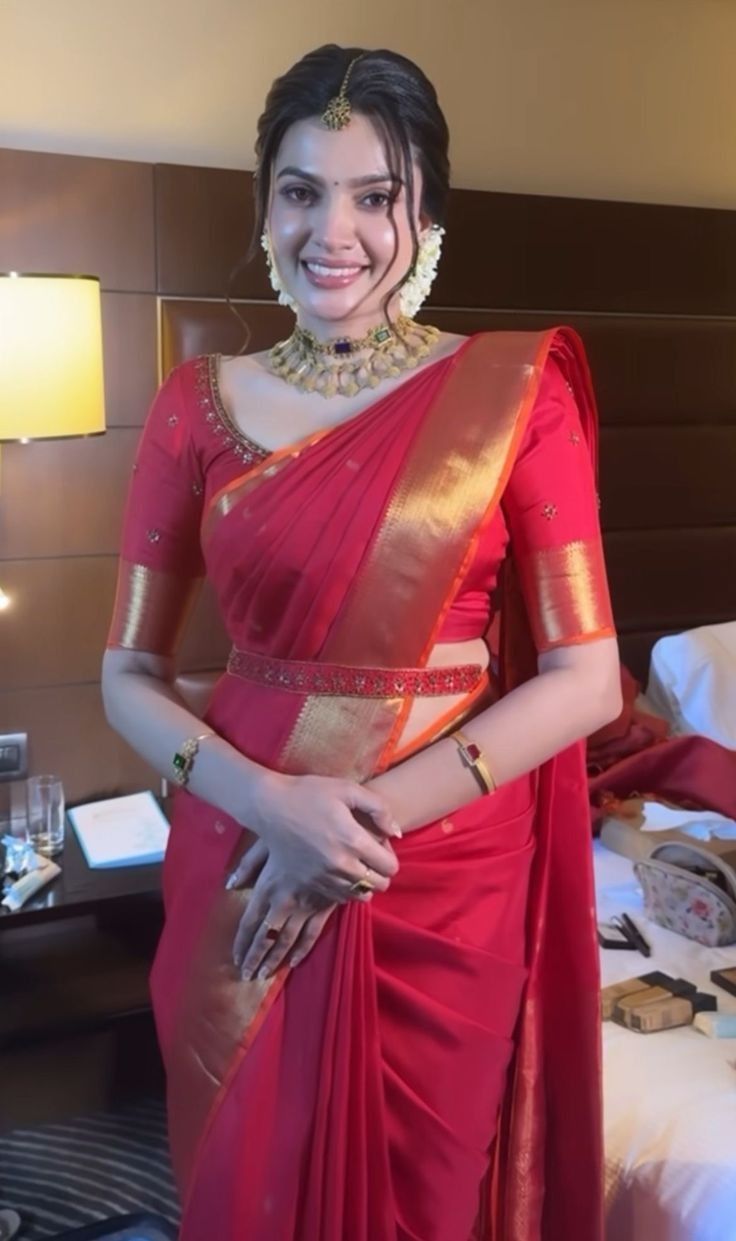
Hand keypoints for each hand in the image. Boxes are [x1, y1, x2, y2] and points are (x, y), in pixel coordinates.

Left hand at [228, 837, 337, 979]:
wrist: (338, 830)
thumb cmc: (299, 830)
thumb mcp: (268, 841)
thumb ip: (249, 863)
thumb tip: (230, 885)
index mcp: (267, 886)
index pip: (250, 921)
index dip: (242, 941)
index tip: (235, 958)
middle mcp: (284, 901)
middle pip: (266, 936)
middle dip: (255, 957)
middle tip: (246, 977)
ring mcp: (305, 907)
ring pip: (286, 940)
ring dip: (274, 959)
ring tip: (264, 975)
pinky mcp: (325, 906)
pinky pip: (312, 934)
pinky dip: (302, 950)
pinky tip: (294, 962)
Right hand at [244, 770, 401, 904]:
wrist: (269, 807)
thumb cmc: (309, 792)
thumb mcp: (348, 789)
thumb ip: (379, 809)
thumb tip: (396, 833)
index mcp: (353, 840)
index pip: (390, 867)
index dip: (390, 858)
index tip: (381, 847)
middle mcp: (341, 864)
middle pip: (379, 886)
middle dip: (381, 873)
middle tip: (371, 858)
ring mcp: (324, 877)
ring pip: (360, 895)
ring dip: (364, 883)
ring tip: (355, 865)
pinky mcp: (309, 884)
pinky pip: (339, 898)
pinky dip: (345, 889)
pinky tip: (339, 871)